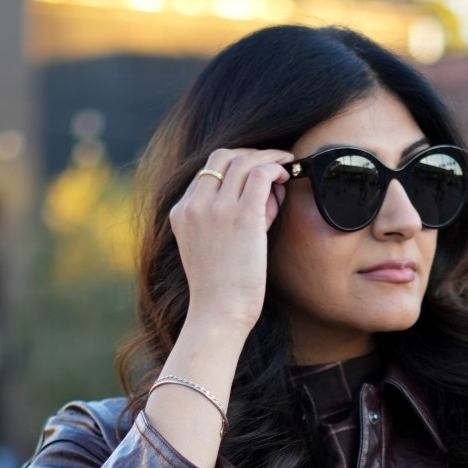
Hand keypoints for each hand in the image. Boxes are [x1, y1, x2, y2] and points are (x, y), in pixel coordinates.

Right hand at [168, 146, 291, 340]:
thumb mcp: (213, 247)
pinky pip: (260, 176)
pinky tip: (285, 174)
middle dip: (250, 153)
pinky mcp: (242, 217)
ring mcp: (217, 209)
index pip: (207, 172)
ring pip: (243, 162)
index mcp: (181, 212)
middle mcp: (195, 205)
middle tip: (273, 160)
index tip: (255, 172)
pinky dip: (274, 168)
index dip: (235, 167)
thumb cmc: (220, 289)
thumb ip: (232, 217)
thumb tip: (268, 192)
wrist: (218, 313)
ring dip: (268, 158)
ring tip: (285, 164)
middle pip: (222, 157)